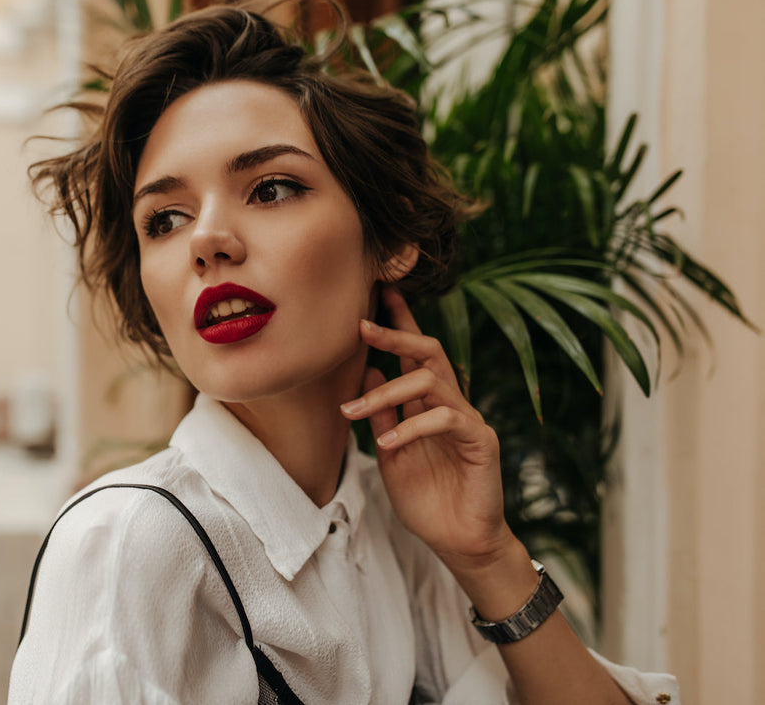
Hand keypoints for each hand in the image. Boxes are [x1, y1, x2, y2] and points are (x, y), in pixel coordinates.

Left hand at [340, 286, 512, 573]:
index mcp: (427, 405)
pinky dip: (410, 427)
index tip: (380, 292)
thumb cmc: (426, 500)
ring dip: (386, 392)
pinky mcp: (480, 440)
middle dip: (396, 333)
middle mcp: (450, 404)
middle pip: (429, 351)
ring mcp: (468, 419)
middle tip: (362, 325)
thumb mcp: (391, 453)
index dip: (400, 322)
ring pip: (431, 380)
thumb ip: (384, 415)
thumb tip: (369, 371)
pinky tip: (386, 443)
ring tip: (352, 412)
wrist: (457, 542)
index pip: (414, 354)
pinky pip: (445, 418)